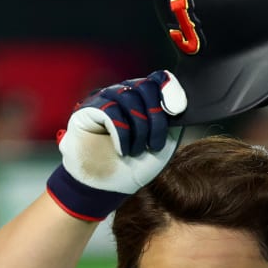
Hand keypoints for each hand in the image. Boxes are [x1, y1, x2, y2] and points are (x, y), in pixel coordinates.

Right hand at [47, 69, 186, 220]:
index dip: (170, 89)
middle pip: (146, 87)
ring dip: (139, 130)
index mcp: (143, 100)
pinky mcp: (88, 109)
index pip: (158, 79)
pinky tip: (122, 151)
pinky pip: (111, 111)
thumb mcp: (164, 144)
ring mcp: (105, 99)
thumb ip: (172, 120)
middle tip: (154, 145)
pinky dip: (122, 134)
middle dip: (155, 118)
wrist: (109, 188)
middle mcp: (124, 94)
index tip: (176, 110)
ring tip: (136, 152)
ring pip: (129, 98)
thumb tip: (178, 100)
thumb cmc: (135, 167)